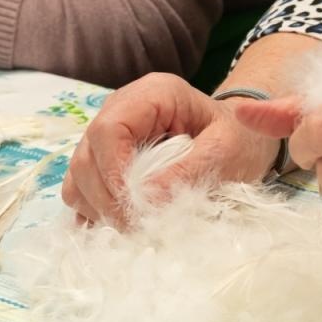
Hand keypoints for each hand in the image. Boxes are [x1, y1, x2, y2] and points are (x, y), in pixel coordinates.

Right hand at [61, 73, 280, 226]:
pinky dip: (95, 212)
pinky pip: (82, 190)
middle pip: (86, 156)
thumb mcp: (226, 152)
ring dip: (98, 208)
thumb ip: (188, 172)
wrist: (243, 140)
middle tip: (137, 227)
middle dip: (107, 198)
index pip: (109, 130)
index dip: (114, 172)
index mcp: (152, 94)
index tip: (136, 207)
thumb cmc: (240, 138)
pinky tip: (122, 225)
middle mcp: (121, 108)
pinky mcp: (105, 161)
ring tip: (133, 226)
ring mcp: (109, 136)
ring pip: (78, 176)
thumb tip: (144, 201)